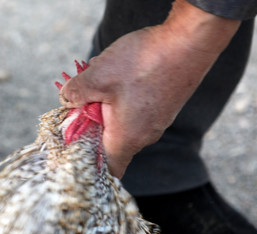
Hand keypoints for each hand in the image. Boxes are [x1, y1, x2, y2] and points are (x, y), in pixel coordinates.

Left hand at [60, 0, 239, 177]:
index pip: (106, 169)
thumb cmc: (145, 62)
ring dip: (105, 108)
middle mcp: (144, 136)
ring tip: (97, 83)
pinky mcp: (162, 106)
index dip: (88, 164)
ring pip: (121, 124)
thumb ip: (75, 92)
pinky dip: (120, 99)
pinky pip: (135, 111)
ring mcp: (156, 121)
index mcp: (126, 139)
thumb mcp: (98, 76)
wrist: (190, 41)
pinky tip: (116, 76)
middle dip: (91, 127)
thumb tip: (66, 98)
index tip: (72, 149)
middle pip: (110, 144)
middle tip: (78, 105)